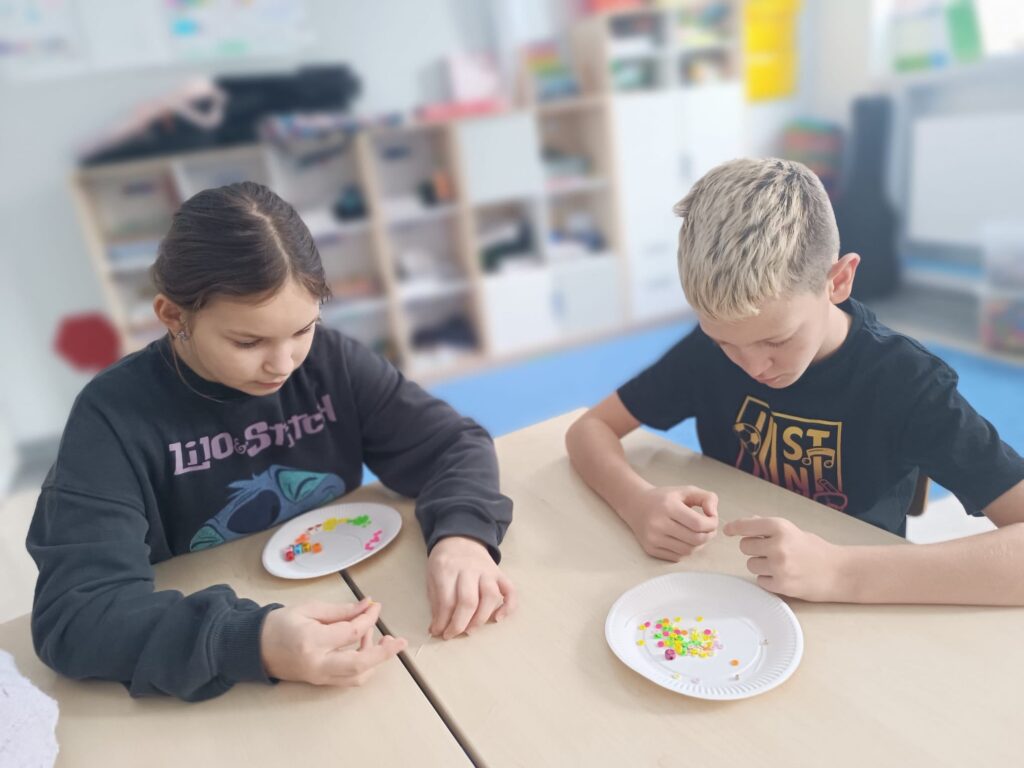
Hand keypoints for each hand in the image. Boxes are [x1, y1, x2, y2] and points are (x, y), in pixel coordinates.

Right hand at [260, 598, 406, 685]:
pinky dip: (362, 664)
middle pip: (359, 664)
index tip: (376, 607)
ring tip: (376, 636)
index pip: (351, 632)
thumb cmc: (280, 624)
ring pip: (357, 676)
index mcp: (312, 641)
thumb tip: (366, 606)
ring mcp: (319, 677)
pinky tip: (363, 646)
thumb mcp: (308, 609)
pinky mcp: (320, 682)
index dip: (368, 619)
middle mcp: (317, 664)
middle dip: (384, 653)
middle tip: (399, 642)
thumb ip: (340, 610)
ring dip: (373, 658)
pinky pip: (348, 678)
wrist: (254, 648)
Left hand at [426, 536, 517, 639]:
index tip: (438, 632)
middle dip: (460, 624)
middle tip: (453, 635)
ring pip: (490, 597)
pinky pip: (510, 590)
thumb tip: (437, 628)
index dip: (443, 621)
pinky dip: (508, 606)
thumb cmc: (444, 561)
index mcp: (447, 568)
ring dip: (480, 619)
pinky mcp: (499, 573)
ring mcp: (487, 570)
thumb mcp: (432, 576)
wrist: (461, 538)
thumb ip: (436, 601)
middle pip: (469, 601)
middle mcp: (469, 569)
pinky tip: (498, 619)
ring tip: (470, 630)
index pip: (447, 600)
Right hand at [620, 485, 718, 560]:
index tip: (712, 520)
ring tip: (697, 534)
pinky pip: (678, 557)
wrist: (636, 505)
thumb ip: (707, 498)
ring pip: (688, 551)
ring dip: (698, 544)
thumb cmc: (664, 498)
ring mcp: (653, 539)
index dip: (712, 524)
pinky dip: (686, 550)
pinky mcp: (651, 549)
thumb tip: (714, 515)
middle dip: (708, 536)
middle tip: (709, 530)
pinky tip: (684, 540)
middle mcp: (658, 524)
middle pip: (696, 540)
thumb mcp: (686, 490)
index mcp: (668, 507)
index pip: (698, 524)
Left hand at [724, 516, 845, 600]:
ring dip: (760, 565)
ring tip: (779, 565)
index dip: (735, 528)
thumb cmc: (816, 549)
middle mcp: (777, 546)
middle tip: (769, 551)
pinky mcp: (781, 585)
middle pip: (744, 546)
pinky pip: (760, 581)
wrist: (839, 572)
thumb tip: (747, 522)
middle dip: (753, 549)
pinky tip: (783, 576)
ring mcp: (778, 567)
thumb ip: (769, 528)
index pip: (746, 526)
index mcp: (780, 527)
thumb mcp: (793, 531)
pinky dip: (768, 579)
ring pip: (750, 565)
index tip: (728, 530)